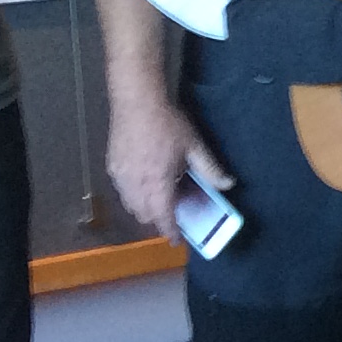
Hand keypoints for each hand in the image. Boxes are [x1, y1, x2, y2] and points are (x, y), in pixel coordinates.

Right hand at [106, 93, 221, 233]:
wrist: (136, 102)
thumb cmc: (167, 124)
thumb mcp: (194, 146)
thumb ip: (211, 169)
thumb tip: (229, 184)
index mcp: (157, 182)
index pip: (162, 217)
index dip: (170, 231)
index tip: (177, 239)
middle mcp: (135, 184)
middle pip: (144, 215)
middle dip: (158, 219)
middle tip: (173, 213)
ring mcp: (120, 176)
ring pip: (130, 205)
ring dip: (145, 208)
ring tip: (160, 198)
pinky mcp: (112, 167)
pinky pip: (122, 192)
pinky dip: (133, 196)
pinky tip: (145, 183)